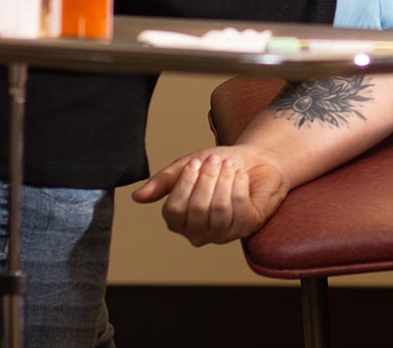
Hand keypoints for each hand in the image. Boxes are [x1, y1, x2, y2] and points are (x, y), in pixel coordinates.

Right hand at [131, 145, 289, 245]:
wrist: (255, 159)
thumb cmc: (218, 165)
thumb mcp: (187, 167)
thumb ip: (163, 182)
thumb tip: (137, 197)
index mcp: (180, 221)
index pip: (173, 211)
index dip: (184, 184)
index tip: (195, 162)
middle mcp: (199, 233)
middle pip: (197, 210)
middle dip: (207, 179)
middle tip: (214, 161)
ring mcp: (223, 233)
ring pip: (219, 209)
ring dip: (224, 180)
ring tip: (228, 166)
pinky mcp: (246, 227)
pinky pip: (239, 207)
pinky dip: (239, 184)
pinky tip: (240, 175)